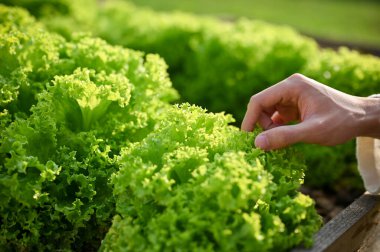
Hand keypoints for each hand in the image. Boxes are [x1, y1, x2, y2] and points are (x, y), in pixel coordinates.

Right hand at [241, 73, 379, 149]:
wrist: (363, 118)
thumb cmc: (341, 121)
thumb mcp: (312, 131)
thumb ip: (284, 137)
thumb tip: (257, 144)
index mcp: (292, 86)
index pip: (259, 100)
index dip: (249, 119)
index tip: (246, 138)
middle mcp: (289, 87)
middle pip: (262, 105)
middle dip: (260, 125)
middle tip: (266, 143)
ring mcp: (292, 96)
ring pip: (268, 112)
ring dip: (268, 127)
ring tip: (277, 142)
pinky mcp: (295, 105)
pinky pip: (277, 116)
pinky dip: (276, 128)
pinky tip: (283, 138)